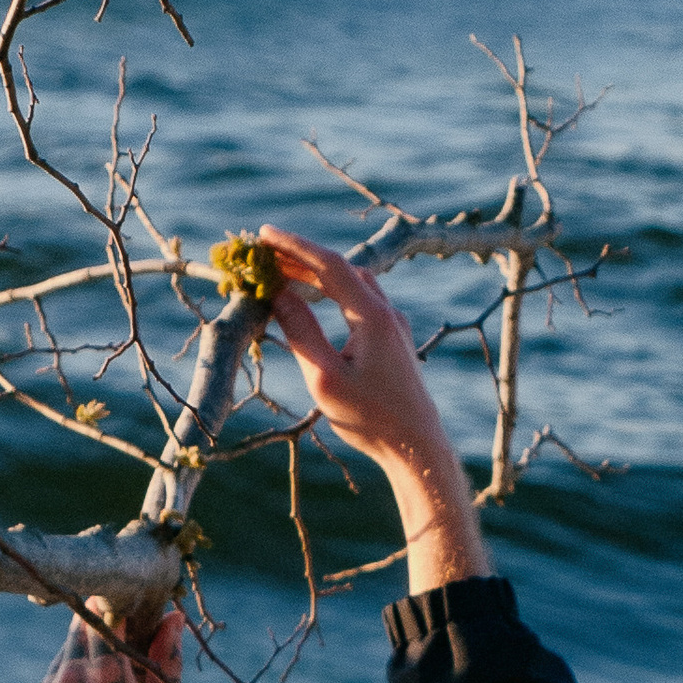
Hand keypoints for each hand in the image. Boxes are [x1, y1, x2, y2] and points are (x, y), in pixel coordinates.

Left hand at [17, 599, 182, 682]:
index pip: (110, 611)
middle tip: (126, 639)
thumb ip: (166, 664)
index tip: (138, 609)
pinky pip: (53, 681)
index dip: (125, 606)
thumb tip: (173, 618)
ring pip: (65, 652)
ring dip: (86, 655)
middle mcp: (72, 675)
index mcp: (111, 674)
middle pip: (83, 624)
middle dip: (103, 625)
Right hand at [260, 227, 452, 474]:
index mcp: (372, 316)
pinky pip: (363, 301)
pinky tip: (320, 299)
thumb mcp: (326, 379)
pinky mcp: (396, 341)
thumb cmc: (371, 420)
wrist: (418, 448)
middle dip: (303, 258)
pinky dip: (336, 291)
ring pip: (355, 283)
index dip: (294, 246)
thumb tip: (278, 294)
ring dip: (321, 274)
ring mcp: (395, 326)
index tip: (264, 234)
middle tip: (266, 254)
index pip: (329, 265)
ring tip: (286, 273)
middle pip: (342, 270)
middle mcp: (387, 313)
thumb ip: (301, 332)